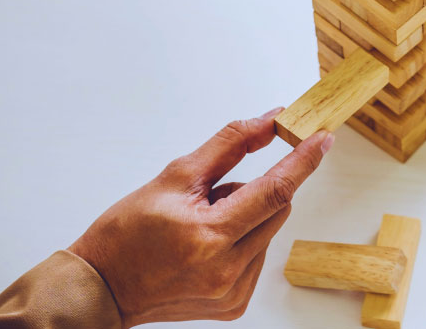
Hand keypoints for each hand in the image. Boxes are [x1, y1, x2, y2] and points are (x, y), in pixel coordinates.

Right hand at [68, 109, 332, 325]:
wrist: (102, 287)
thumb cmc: (128, 231)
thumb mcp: (176, 175)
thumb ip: (230, 145)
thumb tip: (270, 121)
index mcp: (210, 235)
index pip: (274, 190)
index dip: (303, 161)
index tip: (323, 139)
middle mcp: (227, 269)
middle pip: (277, 209)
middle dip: (258, 189)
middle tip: (215, 194)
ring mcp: (233, 292)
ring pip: (270, 231)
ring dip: (248, 216)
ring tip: (201, 225)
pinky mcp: (235, 304)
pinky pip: (258, 256)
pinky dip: (243, 241)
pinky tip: (206, 247)